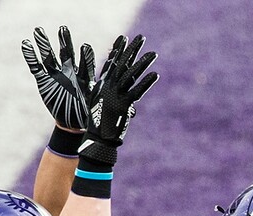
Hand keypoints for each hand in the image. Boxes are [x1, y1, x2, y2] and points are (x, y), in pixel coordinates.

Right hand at [22, 26, 94, 131]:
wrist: (72, 123)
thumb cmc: (86, 113)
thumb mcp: (94, 105)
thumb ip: (98, 96)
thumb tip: (109, 93)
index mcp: (84, 76)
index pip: (85, 63)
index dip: (85, 56)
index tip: (85, 47)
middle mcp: (69, 71)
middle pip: (66, 53)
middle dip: (65, 41)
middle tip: (63, 28)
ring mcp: (56, 74)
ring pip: (49, 56)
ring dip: (44, 43)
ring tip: (39, 30)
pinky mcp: (43, 80)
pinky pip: (35, 66)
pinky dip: (30, 56)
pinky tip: (26, 43)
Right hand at [78, 33, 157, 165]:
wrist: (97, 140)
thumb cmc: (99, 126)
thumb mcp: (102, 107)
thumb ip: (114, 100)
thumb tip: (128, 104)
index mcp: (103, 86)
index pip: (112, 63)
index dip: (119, 50)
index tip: (125, 38)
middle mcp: (109, 87)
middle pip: (123, 64)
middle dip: (132, 50)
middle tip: (142, 37)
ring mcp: (115, 95)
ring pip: (131, 75)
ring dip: (143, 64)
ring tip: (154, 54)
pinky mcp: (123, 105)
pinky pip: (137, 92)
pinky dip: (146, 83)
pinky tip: (155, 75)